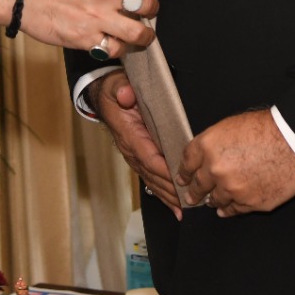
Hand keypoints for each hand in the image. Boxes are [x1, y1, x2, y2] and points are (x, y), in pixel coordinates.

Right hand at [0, 0, 154, 55]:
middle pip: (148, 5)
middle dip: (150, 12)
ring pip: (139, 33)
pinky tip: (115, 44)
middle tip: (145, 16)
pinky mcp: (86, 38)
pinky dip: (118, 49)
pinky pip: (116, 49)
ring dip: (143, 36)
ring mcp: (98, 16)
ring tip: (141, 36)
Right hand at [92, 71, 181, 217]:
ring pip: (152, 181)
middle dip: (170, 190)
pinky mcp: (139, 158)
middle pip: (153, 175)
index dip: (164, 169)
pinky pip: (151, 178)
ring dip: (168, 196)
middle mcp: (131, 150)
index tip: (180, 180)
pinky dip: (163, 193)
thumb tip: (125, 95)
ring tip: (184, 209)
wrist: (105, 96)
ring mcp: (134, 156)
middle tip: (189, 201)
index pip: (148, 157)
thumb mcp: (117, 85)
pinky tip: (174, 206)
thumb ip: (122, 90)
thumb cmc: (115, 91)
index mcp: (129, 135)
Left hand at [176, 109, 294, 217]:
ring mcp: (233, 189)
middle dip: (193, 192)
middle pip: (198, 186)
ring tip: (210, 202)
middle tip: (191, 196)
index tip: (182, 178)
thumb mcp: (230, 126)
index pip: (186, 163)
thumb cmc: (267, 128)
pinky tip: (226, 210)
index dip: (183, 172)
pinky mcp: (251, 203)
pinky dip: (229, 210)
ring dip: (212, 201)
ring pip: (215, 201)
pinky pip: (234, 210)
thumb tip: (205, 158)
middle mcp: (216, 170)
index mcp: (208, 147)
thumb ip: (213, 143)